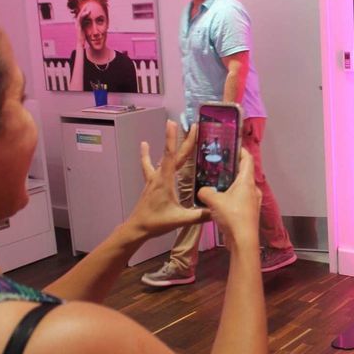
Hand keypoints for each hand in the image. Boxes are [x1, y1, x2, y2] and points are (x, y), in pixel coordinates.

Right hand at [75, 1, 99, 45]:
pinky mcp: (78, 26)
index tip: (89, 7)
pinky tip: (88, 12)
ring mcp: (77, 24)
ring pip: (80, 15)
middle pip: (80, 14)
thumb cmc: (84, 38)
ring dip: (84, 10)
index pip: (82, 16)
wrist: (80, 43)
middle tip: (88, 3)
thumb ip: (88, 28)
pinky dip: (84, 15)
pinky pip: (81, 19)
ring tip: (87, 6)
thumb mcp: (87, 31)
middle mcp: (78, 23)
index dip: (85, 11)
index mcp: (80, 24)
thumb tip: (93, 27)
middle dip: (84, 8)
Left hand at [125, 122, 209, 239]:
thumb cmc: (156, 222)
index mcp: (166, 180)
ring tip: (171, 126)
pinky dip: (147, 154)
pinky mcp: (151, 183)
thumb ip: (200, 215)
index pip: (172, 155)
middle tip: (190, 125)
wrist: (137, 228)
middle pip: (172, 153)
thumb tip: (217, 210)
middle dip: (181, 138)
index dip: (176, 139)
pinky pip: (149, 165)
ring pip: (162, 157)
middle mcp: (159, 175)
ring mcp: (154, 178)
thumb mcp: (180, 219)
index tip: (178, 124)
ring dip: (168, 143)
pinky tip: (144, 145)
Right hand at [197, 148, 260, 244]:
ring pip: (242, 186)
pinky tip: (219, 199)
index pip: (247, 159)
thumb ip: (205, 192)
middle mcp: (253, 189)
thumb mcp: (214, 201)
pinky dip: (231, 195)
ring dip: (231, 183)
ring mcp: (253, 201)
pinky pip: (240, 198)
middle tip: (217, 164)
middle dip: (232, 167)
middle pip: (244, 172)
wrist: (243, 240)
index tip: (231, 145)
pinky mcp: (249, 212)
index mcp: (247, 181)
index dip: (241, 150)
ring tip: (216, 181)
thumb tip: (202, 190)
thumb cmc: (232, 216)